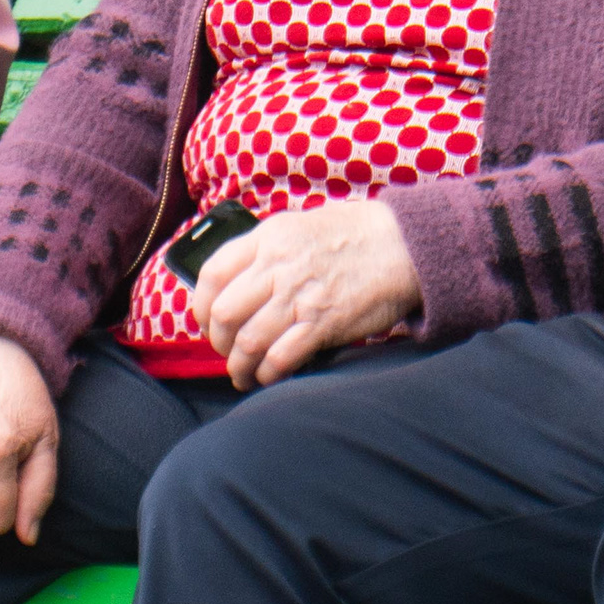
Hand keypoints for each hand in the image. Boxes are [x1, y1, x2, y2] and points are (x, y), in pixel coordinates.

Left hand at [195, 198, 421, 387]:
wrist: (403, 244)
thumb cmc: (353, 235)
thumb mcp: (299, 226)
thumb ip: (267, 251)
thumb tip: (237, 285)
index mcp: (268, 238)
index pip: (212, 274)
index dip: (200, 305)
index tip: (206, 322)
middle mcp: (277, 266)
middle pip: (224, 313)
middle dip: (218, 342)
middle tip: (226, 352)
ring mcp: (299, 296)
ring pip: (248, 341)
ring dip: (240, 365)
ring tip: (243, 374)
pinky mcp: (323, 323)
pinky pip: (281, 357)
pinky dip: (269, 373)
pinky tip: (269, 377)